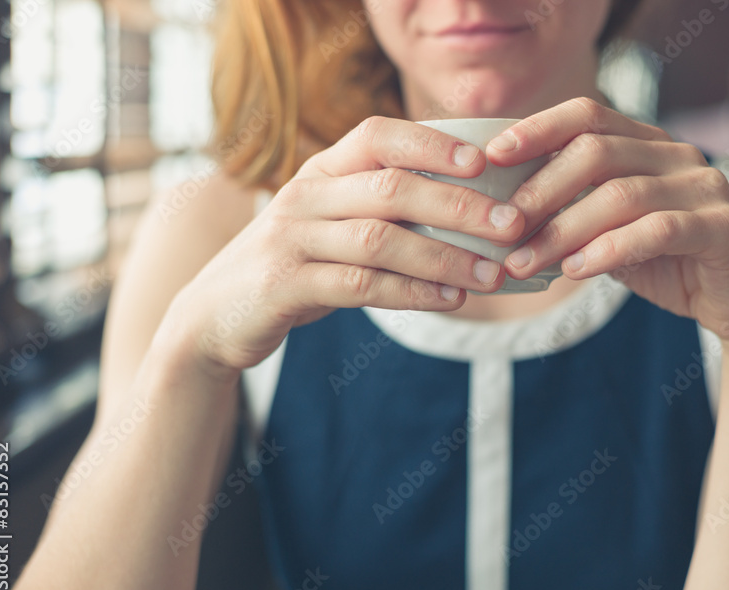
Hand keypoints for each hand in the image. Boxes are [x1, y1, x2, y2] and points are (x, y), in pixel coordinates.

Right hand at [158, 117, 529, 377]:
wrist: (216, 314)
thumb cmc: (296, 265)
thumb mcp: (331, 226)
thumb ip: (382, 211)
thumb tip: (473, 216)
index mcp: (321, 170)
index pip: (378, 136)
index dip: (432, 144)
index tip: (484, 162)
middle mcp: (305, 194)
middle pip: (391, 188)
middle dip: (458, 206)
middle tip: (511, 225)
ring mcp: (290, 238)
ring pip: (380, 239)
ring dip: (444, 257)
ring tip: (492, 274)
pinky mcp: (284, 284)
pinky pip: (359, 285)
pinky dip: (411, 293)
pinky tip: (450, 300)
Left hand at [486, 97, 728, 349]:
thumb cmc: (669, 263)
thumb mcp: (612, 234)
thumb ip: (574, 215)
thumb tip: (505, 218)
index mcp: (648, 144)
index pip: (588, 115)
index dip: (538, 130)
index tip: (490, 157)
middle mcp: (677, 155)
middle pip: (596, 150)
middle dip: (540, 190)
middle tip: (502, 228)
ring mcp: (704, 187)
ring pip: (620, 194)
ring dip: (563, 230)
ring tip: (524, 262)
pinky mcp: (722, 228)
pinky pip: (657, 230)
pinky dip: (610, 249)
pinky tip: (576, 270)